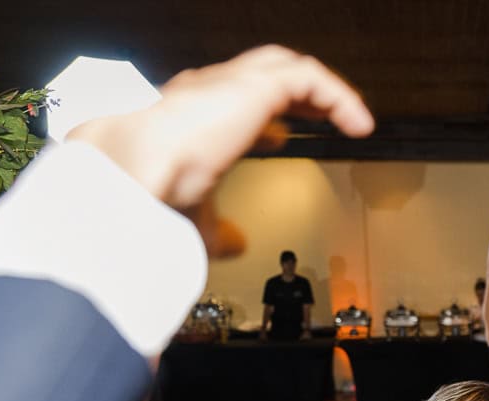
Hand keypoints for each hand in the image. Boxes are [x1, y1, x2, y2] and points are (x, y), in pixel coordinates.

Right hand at [68, 46, 372, 209]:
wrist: (131, 171)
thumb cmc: (148, 192)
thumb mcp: (192, 218)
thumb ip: (216, 229)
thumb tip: (235, 244)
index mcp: (191, 117)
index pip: (233, 104)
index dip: (262, 119)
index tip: (279, 137)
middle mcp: (208, 93)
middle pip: (263, 75)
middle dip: (296, 94)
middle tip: (321, 114)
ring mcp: (229, 84)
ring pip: (286, 67)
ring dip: (320, 92)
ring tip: (350, 119)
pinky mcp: (254, 86)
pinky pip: (309, 78)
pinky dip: (338, 97)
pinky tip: (357, 125)